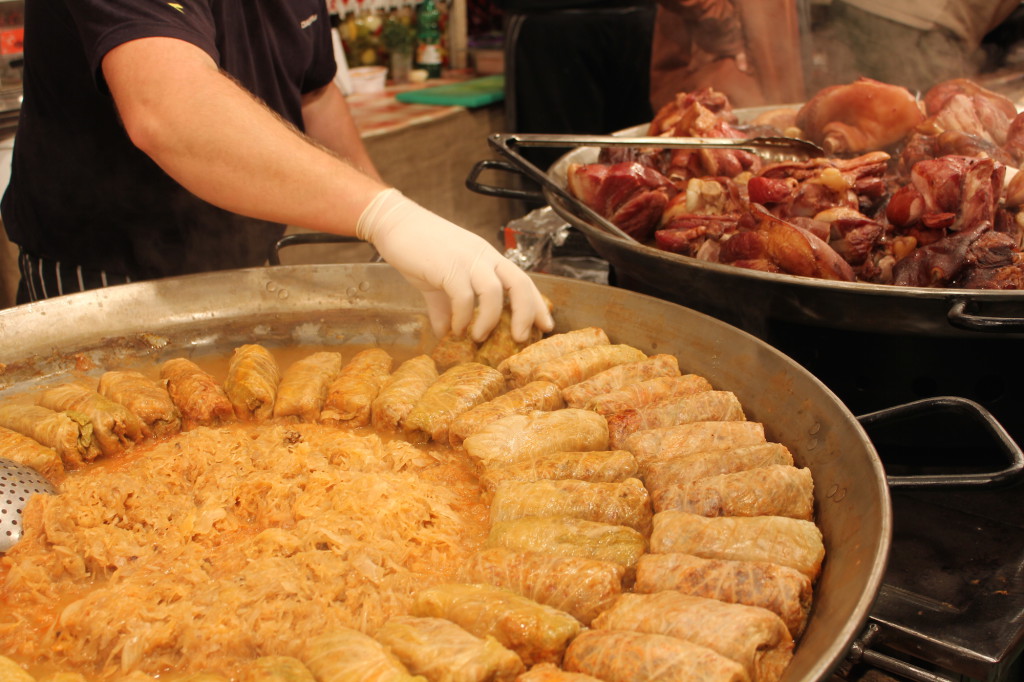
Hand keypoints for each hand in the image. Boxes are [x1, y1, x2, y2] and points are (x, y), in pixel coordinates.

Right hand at [357, 189, 554, 341]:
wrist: (394, 223)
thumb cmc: (419, 249)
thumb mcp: (438, 282)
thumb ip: (446, 307)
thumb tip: (445, 333)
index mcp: (488, 258)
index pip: (522, 280)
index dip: (537, 304)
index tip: (545, 325)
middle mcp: (483, 257)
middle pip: (519, 283)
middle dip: (526, 313)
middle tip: (521, 338)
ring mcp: (467, 260)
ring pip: (494, 291)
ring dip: (490, 320)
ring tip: (479, 337)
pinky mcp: (447, 265)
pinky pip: (463, 296)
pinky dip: (462, 316)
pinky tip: (454, 329)